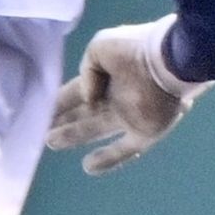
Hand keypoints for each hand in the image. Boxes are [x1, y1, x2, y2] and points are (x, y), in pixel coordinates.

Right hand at [46, 15, 200, 175]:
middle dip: (65, 121)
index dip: (59, 102)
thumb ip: (86, 72)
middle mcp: (115, 98)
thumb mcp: (99, 47)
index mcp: (106, 77)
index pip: (77, 93)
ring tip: (51, 143)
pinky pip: (125, 150)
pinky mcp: (145, 132)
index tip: (42, 112)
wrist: (172, 59)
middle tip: (44, 133)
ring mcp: (130, 116)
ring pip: (96, 130)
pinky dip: (108, 159)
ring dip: (74, 137)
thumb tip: (87, 99)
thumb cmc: (135, 49)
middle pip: (84, 114)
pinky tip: (88, 167)